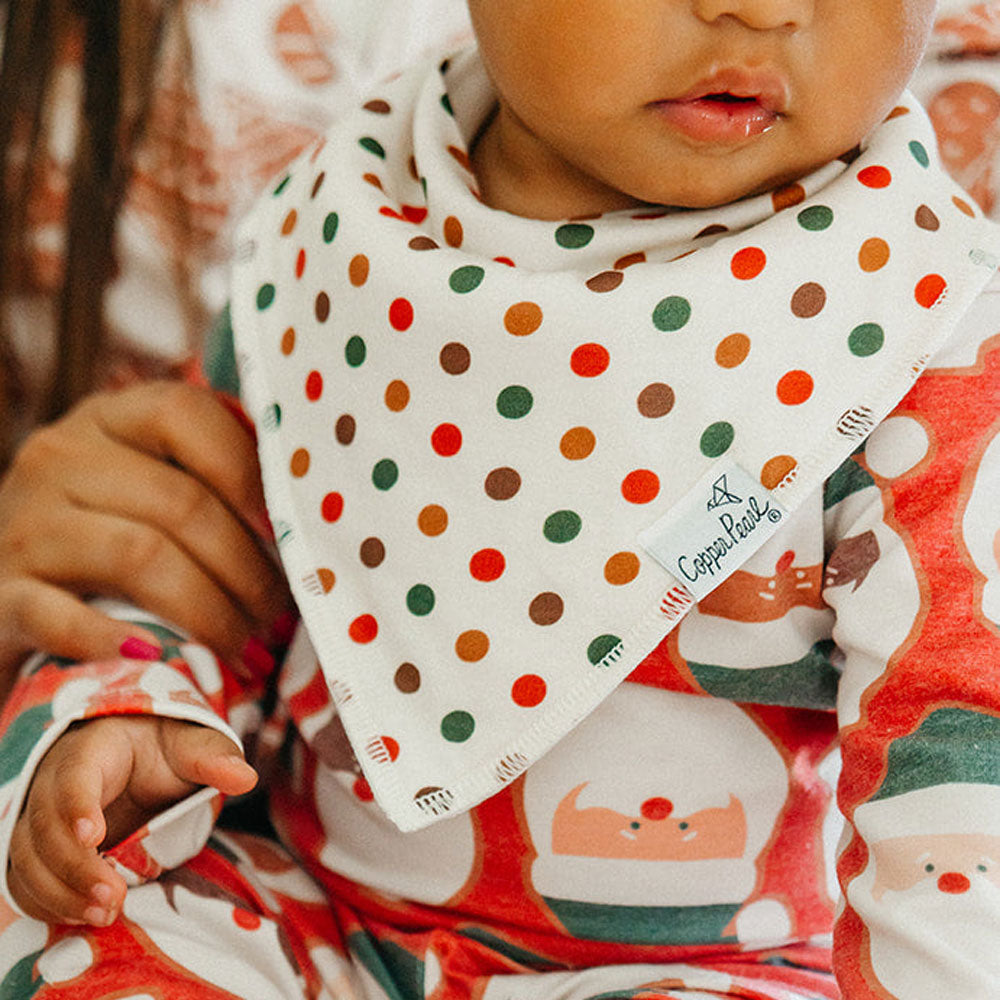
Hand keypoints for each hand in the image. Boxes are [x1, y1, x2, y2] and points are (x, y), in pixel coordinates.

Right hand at [0, 381, 291, 699]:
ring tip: (245, 646)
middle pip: (181, 503)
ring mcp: (23, 523)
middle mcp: (59, 457)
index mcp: (108, 419)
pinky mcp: (0, 593)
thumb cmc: (112, 532)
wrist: (11, 584)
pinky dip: (121, 642)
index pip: (185, 414)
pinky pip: (63, 617)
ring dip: (210, 611)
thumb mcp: (153, 485)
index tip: (290, 532)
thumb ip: (214, 480)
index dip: (250, 473)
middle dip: (248, 569)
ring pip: (140, 557)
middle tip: (278, 616)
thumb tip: (312, 511)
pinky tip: (163, 661)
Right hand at [7, 716, 256, 924]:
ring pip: (30, 860)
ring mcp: (43, 820)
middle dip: (75, 867)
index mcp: (92, 750)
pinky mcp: (42, 851)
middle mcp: (54, 784)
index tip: (94, 835)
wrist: (138, 756)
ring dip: (61, 893)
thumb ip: (213, 758)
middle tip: (113, 898)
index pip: (74, 776)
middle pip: (47, 827)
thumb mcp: (191, 744)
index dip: (77, 806)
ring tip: (104, 915)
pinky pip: (28, 882)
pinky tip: (84, 917)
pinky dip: (49, 904)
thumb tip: (246, 777)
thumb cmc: (164, 748)